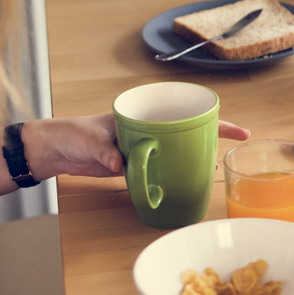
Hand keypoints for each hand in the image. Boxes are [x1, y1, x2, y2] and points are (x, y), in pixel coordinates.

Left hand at [24, 116, 250, 181]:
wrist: (54, 149)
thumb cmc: (72, 134)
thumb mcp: (90, 140)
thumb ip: (106, 152)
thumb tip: (119, 165)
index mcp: (144, 115)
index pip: (185, 114)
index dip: (215, 122)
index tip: (239, 131)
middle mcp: (149, 128)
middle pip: (189, 131)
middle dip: (213, 136)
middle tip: (234, 144)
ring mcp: (145, 146)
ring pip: (178, 150)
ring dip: (195, 157)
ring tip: (212, 166)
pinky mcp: (137, 163)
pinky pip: (163, 166)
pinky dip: (174, 172)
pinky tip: (185, 180)